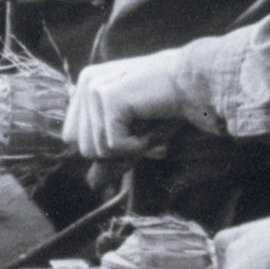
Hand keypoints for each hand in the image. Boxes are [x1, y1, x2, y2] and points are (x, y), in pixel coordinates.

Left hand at [63, 48, 197, 156]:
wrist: (195, 86)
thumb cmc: (169, 110)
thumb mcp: (134, 136)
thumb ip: (112, 157)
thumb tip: (92, 184)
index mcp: (87, 87)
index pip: (74, 139)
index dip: (104, 150)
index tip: (134, 137)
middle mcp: (87, 84)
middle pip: (84, 149)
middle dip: (118, 153)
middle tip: (146, 134)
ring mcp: (95, 88)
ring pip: (97, 151)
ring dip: (130, 149)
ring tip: (150, 127)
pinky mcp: (107, 97)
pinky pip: (112, 146)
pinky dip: (137, 146)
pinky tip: (152, 126)